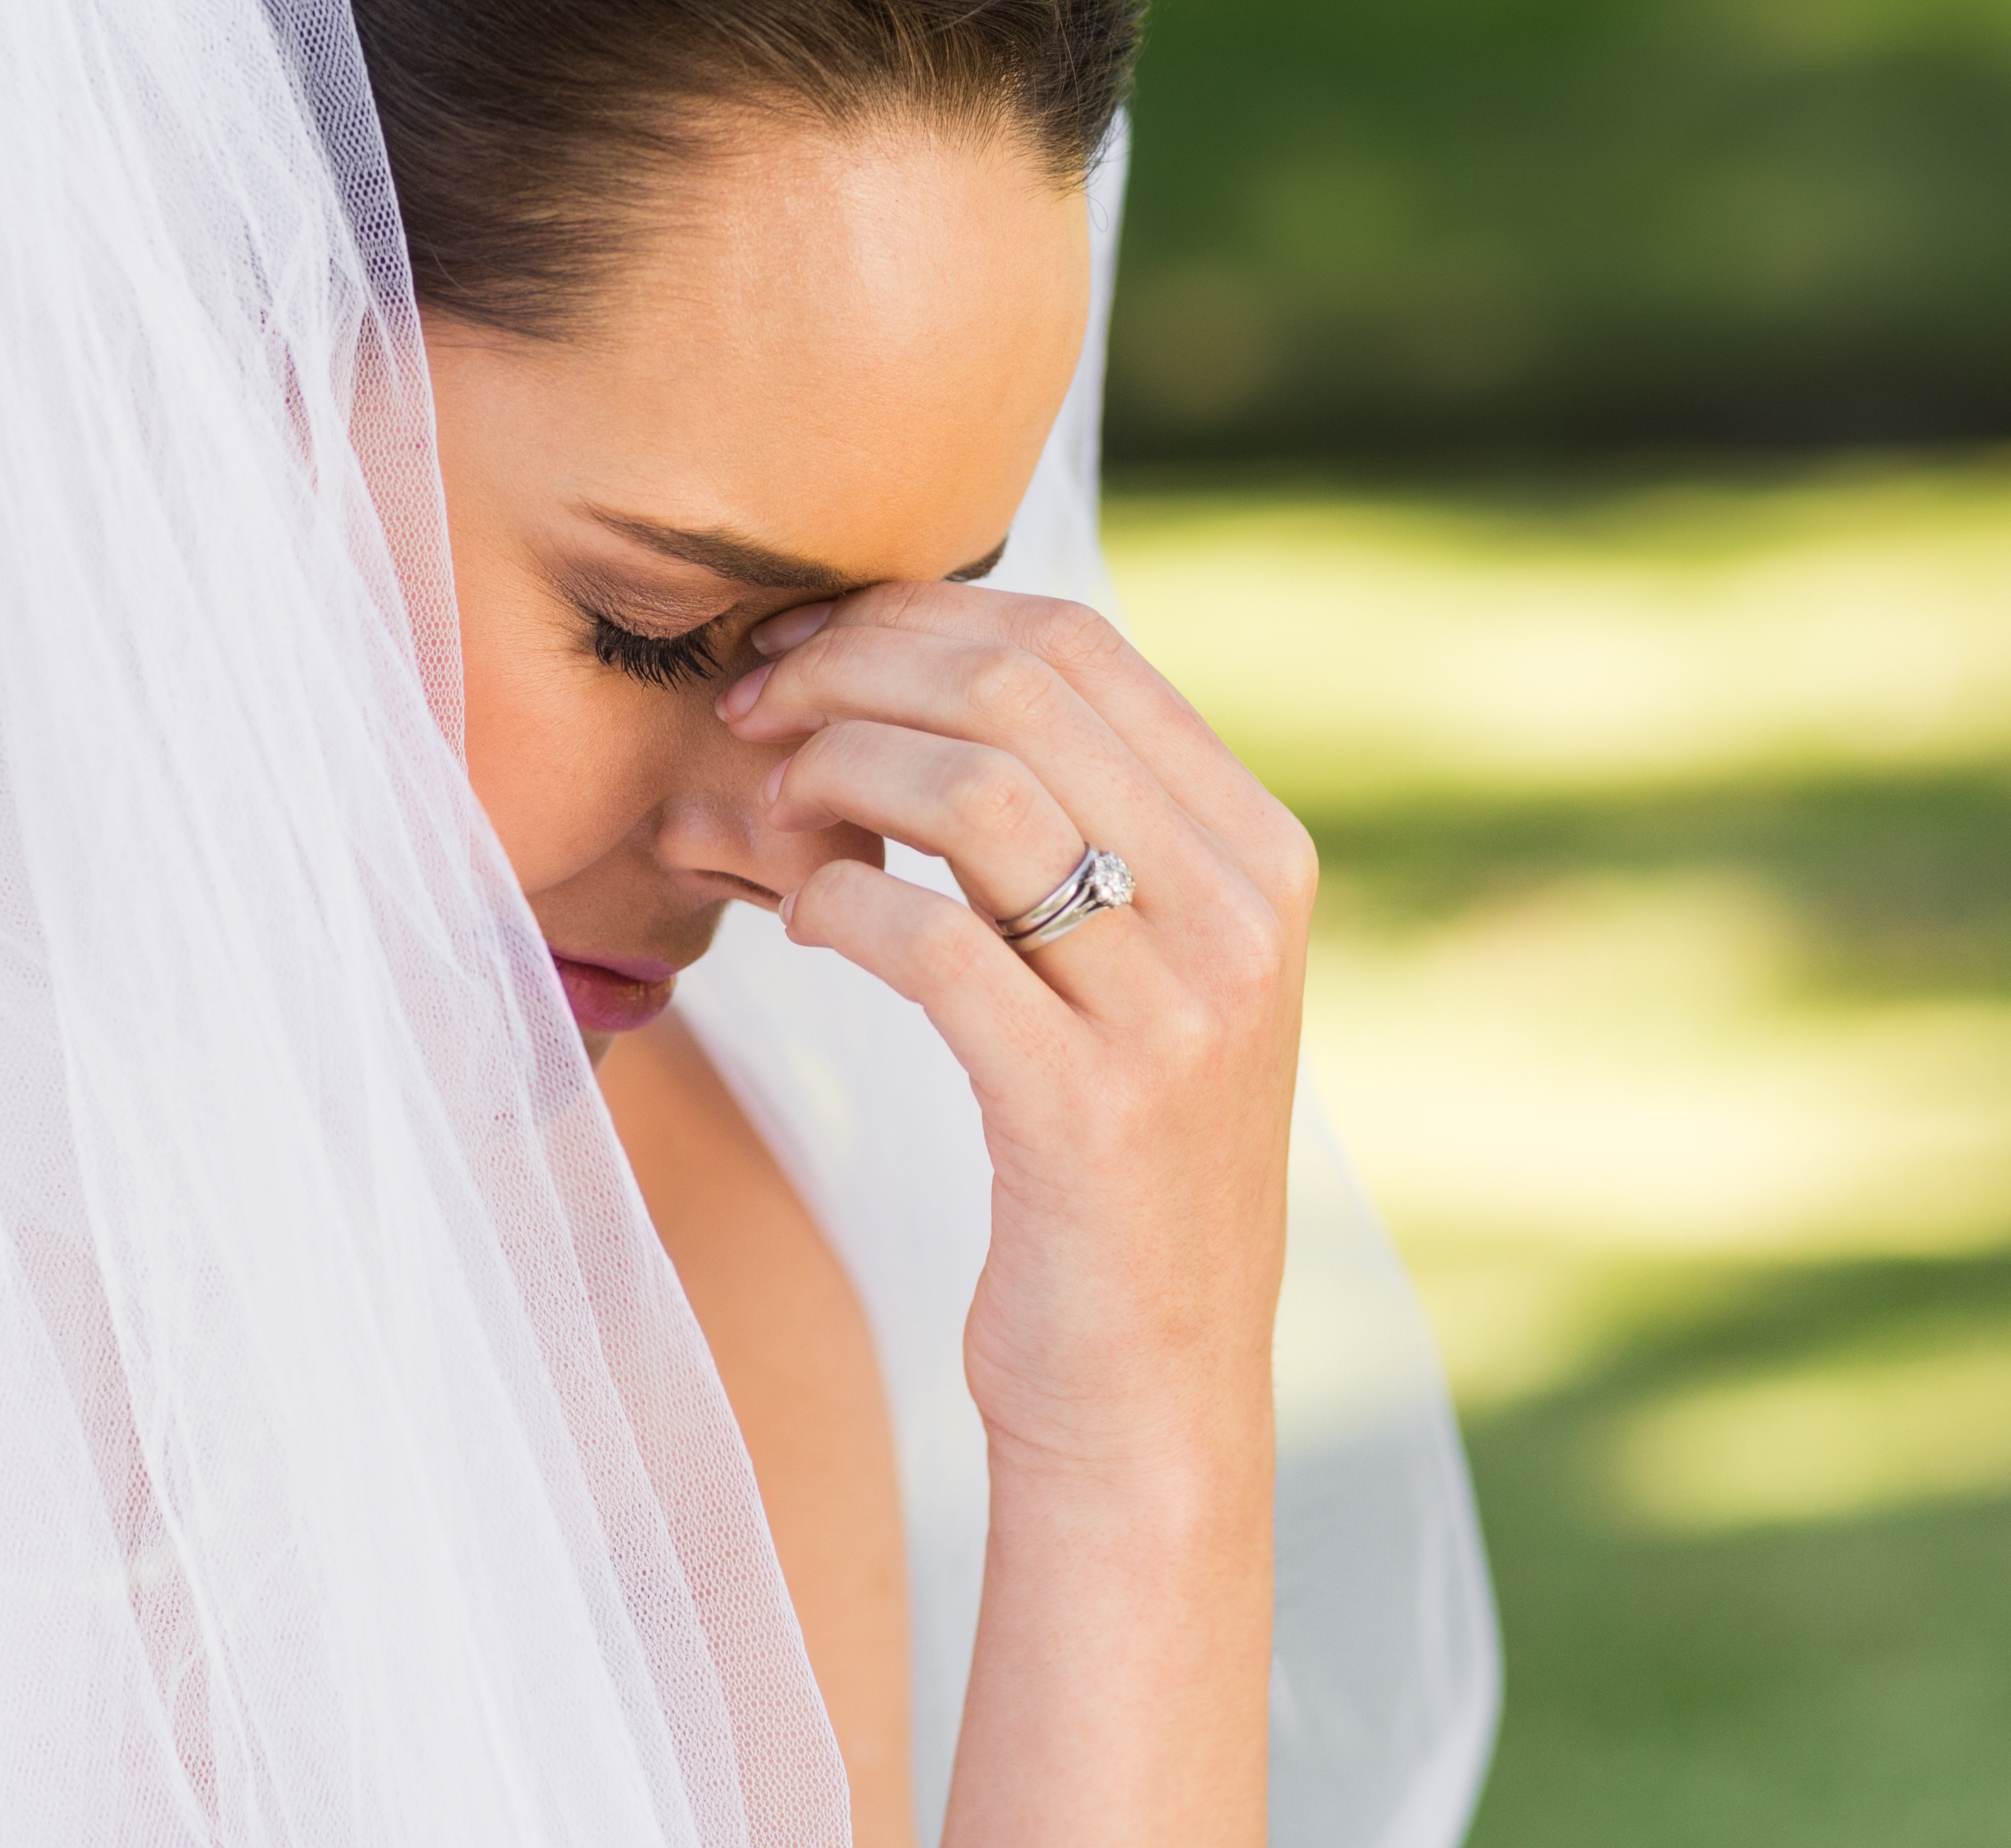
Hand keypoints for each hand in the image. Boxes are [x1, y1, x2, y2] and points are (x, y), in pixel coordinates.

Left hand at [717, 581, 1310, 1484]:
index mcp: (1259, 852)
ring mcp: (1176, 1011)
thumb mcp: (1142, 974)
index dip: (918, 615)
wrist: (1151, 1395)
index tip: (805, 645)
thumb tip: (927, 672)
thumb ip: (1085, 827)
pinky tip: (800, 922)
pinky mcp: (1086, 1110)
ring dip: (834, 771)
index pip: (1080, 644)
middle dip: (853, 669)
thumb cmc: (1109, 1171)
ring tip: (767, 811)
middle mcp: (1241, 913)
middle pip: (1020, 689)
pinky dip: (836, 902)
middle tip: (751, 708)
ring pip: (975, 792)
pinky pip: (929, 941)